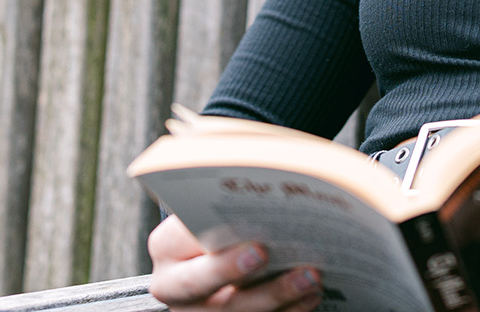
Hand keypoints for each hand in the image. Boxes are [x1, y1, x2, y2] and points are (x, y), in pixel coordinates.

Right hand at [146, 214, 322, 310]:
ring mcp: (199, 311)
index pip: (180, 239)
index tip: (238, 228)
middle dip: (229, 269)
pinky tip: (312, 293)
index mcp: (167, 247)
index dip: (207, 233)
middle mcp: (174, 285)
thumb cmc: (219, 224)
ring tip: (311, 275)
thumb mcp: (212, 210)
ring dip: (275, 293)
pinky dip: (288, 310)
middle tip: (263, 253)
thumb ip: (230, 201)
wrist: (216, 260)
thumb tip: (273, 180)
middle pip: (197, 282)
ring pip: (232, 310)